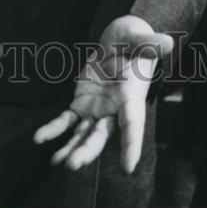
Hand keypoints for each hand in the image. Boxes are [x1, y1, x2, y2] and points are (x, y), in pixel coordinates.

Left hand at [33, 15, 173, 173]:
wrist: (121, 42)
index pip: (133, 123)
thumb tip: (167, 42)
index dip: (131, 145)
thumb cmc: (134, 41)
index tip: (127, 167)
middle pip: (102, 134)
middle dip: (88, 151)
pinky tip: (39, 139)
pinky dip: (54, 129)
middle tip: (73, 165)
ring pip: (84, 134)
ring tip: (56, 162)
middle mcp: (115, 110)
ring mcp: (97, 109)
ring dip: (71, 148)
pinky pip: (67, 120)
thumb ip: (150, 43)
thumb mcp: (140, 39)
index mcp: (131, 97)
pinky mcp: (82, 104)